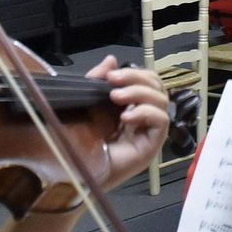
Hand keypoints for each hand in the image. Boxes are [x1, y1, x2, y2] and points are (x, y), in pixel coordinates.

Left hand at [84, 55, 169, 189]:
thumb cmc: (74, 141)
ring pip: (161, 101)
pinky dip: (146, 113)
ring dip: (140, 94)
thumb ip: (96, 80)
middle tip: (114, 83)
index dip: (135, 73)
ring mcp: (147, 132)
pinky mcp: (151, 146)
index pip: (147, 81)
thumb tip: (111, 59)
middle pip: (157, 87)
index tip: (112, 75)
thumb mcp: (84, 102)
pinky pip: (161, 121)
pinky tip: (127, 117)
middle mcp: (142, 117)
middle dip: (138, 79)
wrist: (70, 172)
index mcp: (128, 105)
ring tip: (116, 99)